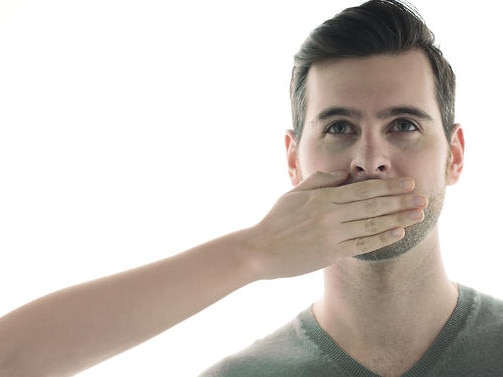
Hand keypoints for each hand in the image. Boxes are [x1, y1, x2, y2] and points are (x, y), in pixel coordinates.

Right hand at [247, 171, 426, 278]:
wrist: (260, 250)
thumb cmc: (276, 220)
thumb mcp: (294, 194)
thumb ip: (320, 181)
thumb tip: (345, 174)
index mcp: (322, 198)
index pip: (362, 190)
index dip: (388, 186)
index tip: (408, 182)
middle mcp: (331, 216)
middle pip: (373, 206)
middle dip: (401, 201)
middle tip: (423, 197)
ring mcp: (332, 236)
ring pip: (372, 224)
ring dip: (399, 219)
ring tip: (419, 214)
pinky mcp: (331, 254)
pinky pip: (362, 244)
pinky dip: (382, 238)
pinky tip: (398, 232)